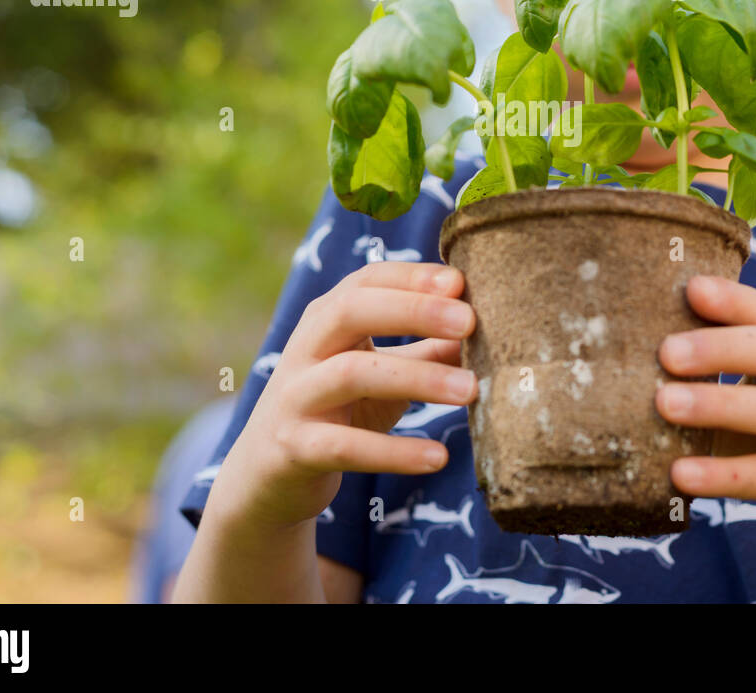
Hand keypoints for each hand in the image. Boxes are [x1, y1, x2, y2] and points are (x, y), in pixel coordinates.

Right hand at [206, 261, 478, 535]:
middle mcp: (305, 349)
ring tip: (471, 390)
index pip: (366, 280)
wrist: (268, 478)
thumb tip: (488, 335)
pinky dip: (394, 452)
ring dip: (417, 378)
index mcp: (326, 321)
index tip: (460, 282)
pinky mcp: (294, 448)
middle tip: (470, 321)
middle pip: (351, 310)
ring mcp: (295, 397)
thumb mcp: (383, 377)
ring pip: (352, 373)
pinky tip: (437, 457)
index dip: (411, 277)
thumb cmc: (337, 413)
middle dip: (412, 310)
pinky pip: (345, 447)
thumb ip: (426, 354)